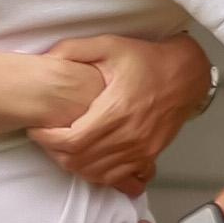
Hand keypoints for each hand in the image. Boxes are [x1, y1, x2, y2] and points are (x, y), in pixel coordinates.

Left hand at [30, 32, 212, 191]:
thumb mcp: (110, 45)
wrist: (186, 74)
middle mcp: (130, 135)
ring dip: (73, 165)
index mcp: (117, 110)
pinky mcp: (148, 156)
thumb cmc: (148, 60)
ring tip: (61, 147)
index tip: (37, 129)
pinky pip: (116, 177)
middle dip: (55, 153)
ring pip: (96, 173)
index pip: (72, 140)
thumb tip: (46, 57)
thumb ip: (74, 50)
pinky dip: (96, 173)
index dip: (48, 140)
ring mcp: (141, 149)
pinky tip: (86, 159)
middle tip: (45, 138)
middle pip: (80, 161)